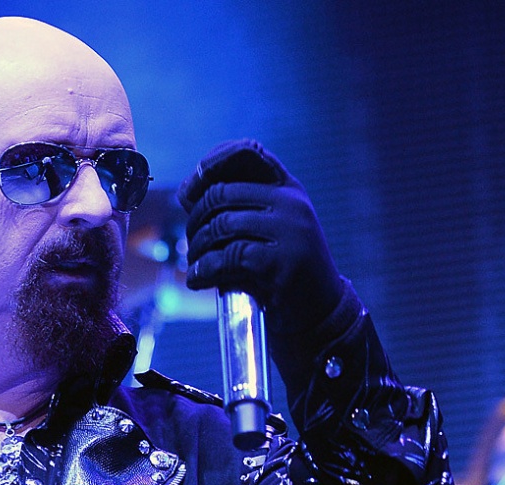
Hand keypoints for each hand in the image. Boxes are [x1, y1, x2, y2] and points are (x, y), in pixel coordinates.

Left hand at [178, 139, 342, 334]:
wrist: (319, 312)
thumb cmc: (281, 270)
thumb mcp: (266, 230)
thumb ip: (234, 209)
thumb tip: (185, 192)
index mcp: (288, 188)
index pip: (247, 152)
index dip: (210, 164)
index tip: (189, 192)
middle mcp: (292, 203)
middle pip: (221, 194)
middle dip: (195, 221)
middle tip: (192, 244)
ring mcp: (291, 230)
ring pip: (220, 225)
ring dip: (197, 249)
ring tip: (195, 265)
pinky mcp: (282, 262)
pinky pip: (227, 257)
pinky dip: (204, 270)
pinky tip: (198, 281)